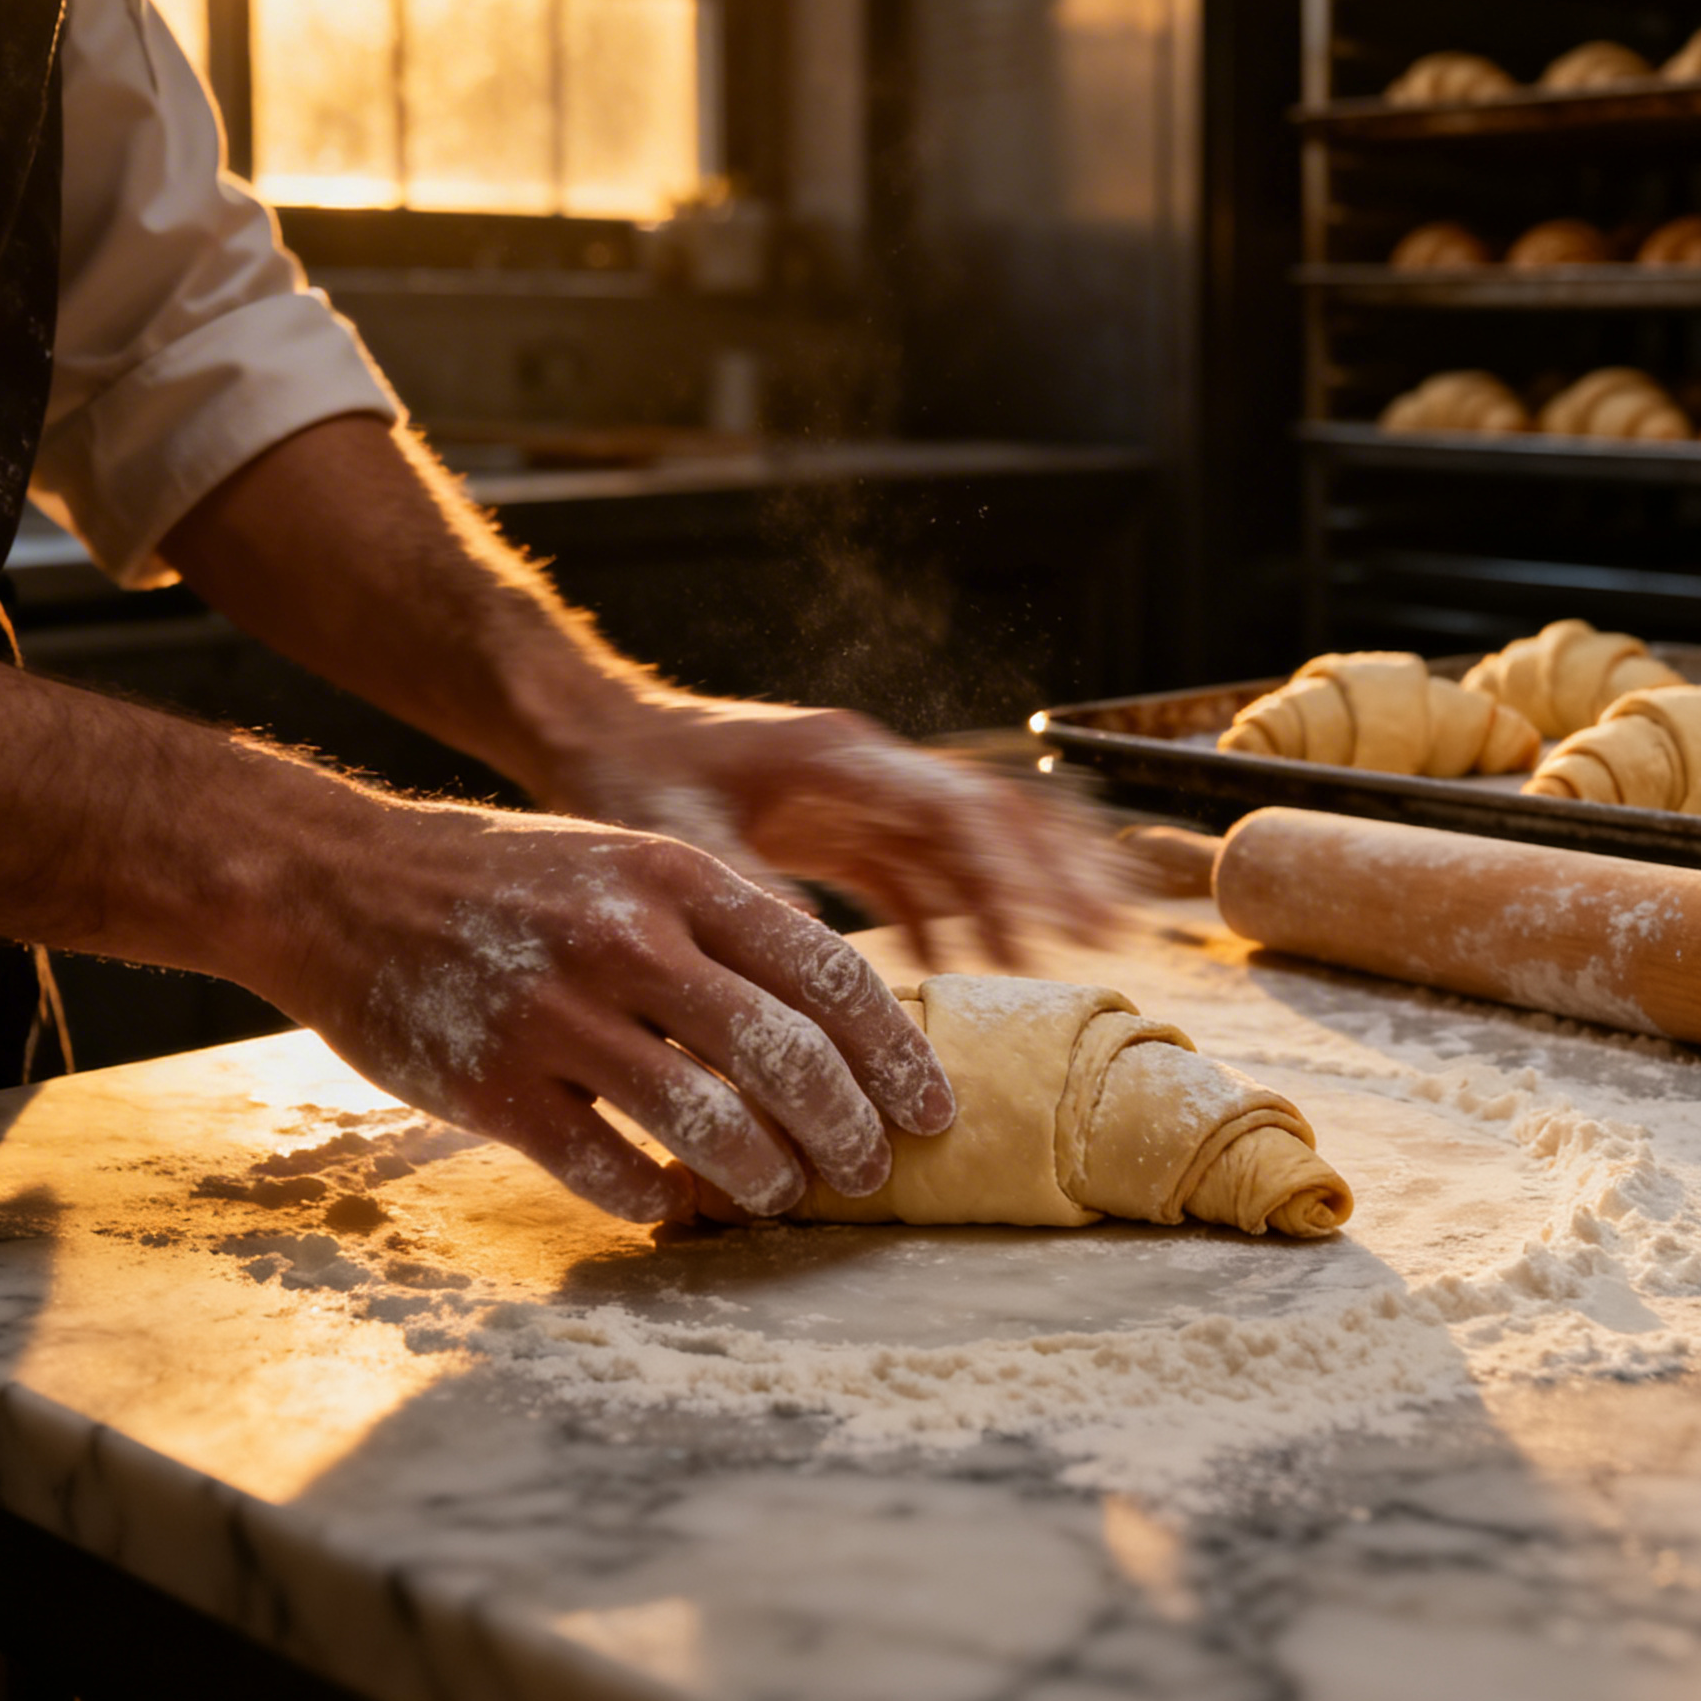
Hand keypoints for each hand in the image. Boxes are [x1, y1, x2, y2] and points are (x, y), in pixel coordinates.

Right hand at [273, 801, 954, 1221]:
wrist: (339, 880)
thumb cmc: (506, 882)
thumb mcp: (626, 863)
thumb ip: (721, 928)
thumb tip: (832, 1023)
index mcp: (677, 877)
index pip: (829, 972)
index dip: (895, 1054)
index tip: (933, 1109)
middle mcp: (629, 939)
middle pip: (785, 1057)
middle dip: (849, 1132)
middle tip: (871, 1172)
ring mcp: (558, 1014)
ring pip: (707, 1124)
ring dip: (764, 1180)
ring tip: (782, 1198)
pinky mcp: (492, 1085)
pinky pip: (605, 1170)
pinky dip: (657, 1202)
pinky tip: (673, 1207)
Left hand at [536, 695, 1121, 966]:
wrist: (588, 732)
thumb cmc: (624, 774)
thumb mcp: (676, 837)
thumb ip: (746, 887)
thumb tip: (816, 961)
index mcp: (840, 760)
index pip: (957, 809)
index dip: (1014, 870)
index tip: (1054, 929)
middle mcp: (866, 771)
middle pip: (991, 814)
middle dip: (1055, 869)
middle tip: (1112, 933)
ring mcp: (859, 798)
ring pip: (969, 841)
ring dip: (1023, 891)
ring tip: (1080, 948)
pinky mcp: (840, 828)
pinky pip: (920, 871)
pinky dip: (956, 913)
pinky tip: (971, 968)